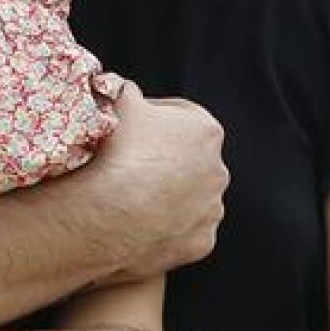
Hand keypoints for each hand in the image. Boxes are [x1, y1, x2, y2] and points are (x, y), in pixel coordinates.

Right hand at [68, 83, 227, 280]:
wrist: (111, 212)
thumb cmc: (117, 152)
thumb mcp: (117, 103)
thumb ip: (125, 90)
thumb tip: (121, 88)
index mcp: (205, 130)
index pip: (180, 116)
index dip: (152, 118)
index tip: (129, 127)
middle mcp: (218, 170)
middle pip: (188, 160)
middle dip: (164, 160)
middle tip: (127, 164)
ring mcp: (212, 209)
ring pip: (188, 198)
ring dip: (166, 197)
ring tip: (129, 198)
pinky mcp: (202, 242)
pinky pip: (182, 231)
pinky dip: (164, 228)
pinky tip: (136, 224)